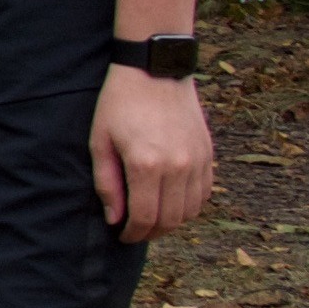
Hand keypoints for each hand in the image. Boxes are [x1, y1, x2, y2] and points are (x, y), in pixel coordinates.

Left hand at [93, 65, 214, 239]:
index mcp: (146, 165)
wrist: (155, 71)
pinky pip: (204, 193)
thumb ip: (107, 184)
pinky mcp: (208, 153)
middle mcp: (177, 166)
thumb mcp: (100, 142)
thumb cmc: (119, 105)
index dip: (133, 234)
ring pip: (190, 211)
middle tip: (135, 231)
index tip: (123, 236)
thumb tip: (115, 218)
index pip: (144, 217)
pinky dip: (190, 206)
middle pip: (170, 219)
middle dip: (151, 232)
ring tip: (152, 219)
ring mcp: (197, 161)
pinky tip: (172, 203)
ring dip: (172, 222)